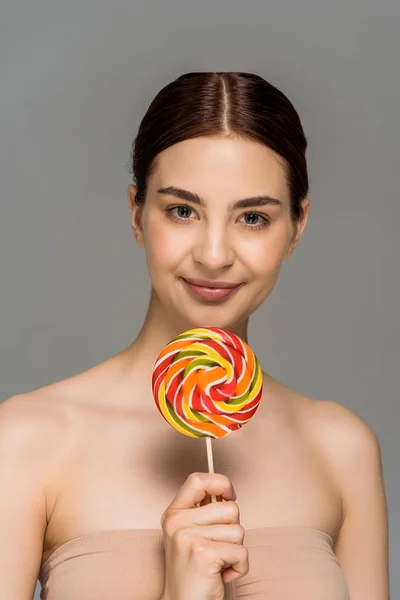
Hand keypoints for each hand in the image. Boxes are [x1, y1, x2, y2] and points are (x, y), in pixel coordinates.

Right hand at [161, 472, 247, 599]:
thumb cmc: (194, 570)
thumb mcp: (189, 534)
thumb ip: (202, 511)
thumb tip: (227, 491)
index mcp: (174, 513)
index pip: (197, 479)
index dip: (220, 483)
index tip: (229, 496)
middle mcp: (177, 522)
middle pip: (230, 508)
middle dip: (233, 530)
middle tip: (218, 549)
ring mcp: (188, 538)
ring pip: (238, 530)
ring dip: (236, 551)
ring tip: (219, 563)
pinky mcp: (203, 555)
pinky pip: (242, 551)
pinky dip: (240, 567)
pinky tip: (223, 575)